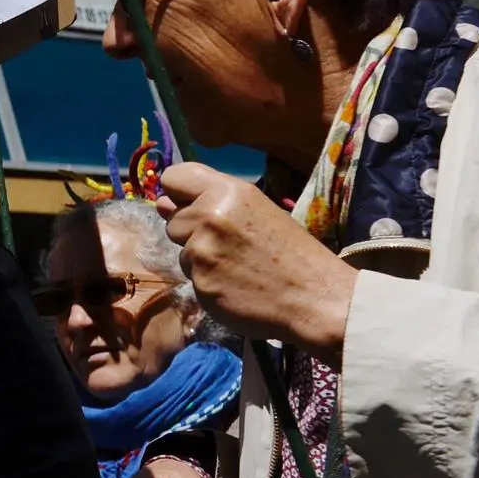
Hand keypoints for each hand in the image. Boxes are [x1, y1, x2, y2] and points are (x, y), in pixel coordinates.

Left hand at [156, 162, 357, 362]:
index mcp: (226, 191)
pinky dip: (208, 284)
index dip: (177, 193)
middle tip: (228, 245)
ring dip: (200, 260)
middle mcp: (208, 216)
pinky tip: (235, 287)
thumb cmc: (292, 252)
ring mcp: (201, 252)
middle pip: (172, 219)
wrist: (316, 299)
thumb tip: (162, 203)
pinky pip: (192, 279)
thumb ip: (210, 202)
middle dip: (191, 232)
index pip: (173, 178)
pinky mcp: (200, 285)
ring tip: (237, 267)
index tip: (188, 205)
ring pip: (182, 251)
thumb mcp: (258, 210)